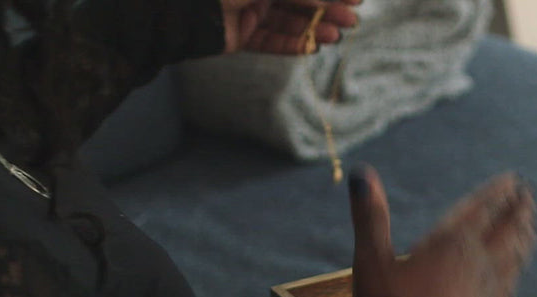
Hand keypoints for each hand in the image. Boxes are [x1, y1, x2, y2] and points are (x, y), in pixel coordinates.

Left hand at [221, 0, 359, 54]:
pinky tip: (310, 48)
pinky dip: (290, 45)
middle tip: (352, 20)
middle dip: (327, 8)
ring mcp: (248, 9)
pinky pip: (269, 41)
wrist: (184, 9)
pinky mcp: (240, 35)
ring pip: (288, 21)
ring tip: (334, 36)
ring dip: (313, 28)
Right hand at [348, 165, 536, 296]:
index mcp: (451, 244)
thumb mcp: (371, 259)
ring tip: (529, 228)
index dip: (499, 193)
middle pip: (509, 230)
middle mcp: (477, 264)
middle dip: (519, 211)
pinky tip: (515, 271)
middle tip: (528, 197)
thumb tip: (361, 174)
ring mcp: (487, 292)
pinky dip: (518, 269)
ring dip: (525, 237)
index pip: (483, 210)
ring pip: (516, 256)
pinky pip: (511, 284)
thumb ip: (371, 217)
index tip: (514, 181)